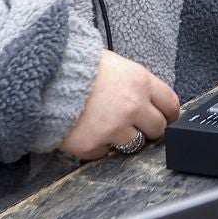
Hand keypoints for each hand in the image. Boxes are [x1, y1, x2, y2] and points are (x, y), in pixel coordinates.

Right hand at [59, 50, 181, 159]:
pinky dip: (100, 145)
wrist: (46, 78)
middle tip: (134, 123)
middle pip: (158, 129)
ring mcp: (113, 128)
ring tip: (108, 125)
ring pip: (135, 145)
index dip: (169, 114)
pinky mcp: (94, 145)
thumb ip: (138, 84)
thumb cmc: (81, 68)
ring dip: (125, 139)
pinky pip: (106, 153)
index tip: (164, 118)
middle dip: (148, 128)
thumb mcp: (118, 65)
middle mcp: (132, 106)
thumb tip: (154, 102)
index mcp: (140, 82)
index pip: (171, 105)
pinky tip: (89, 130)